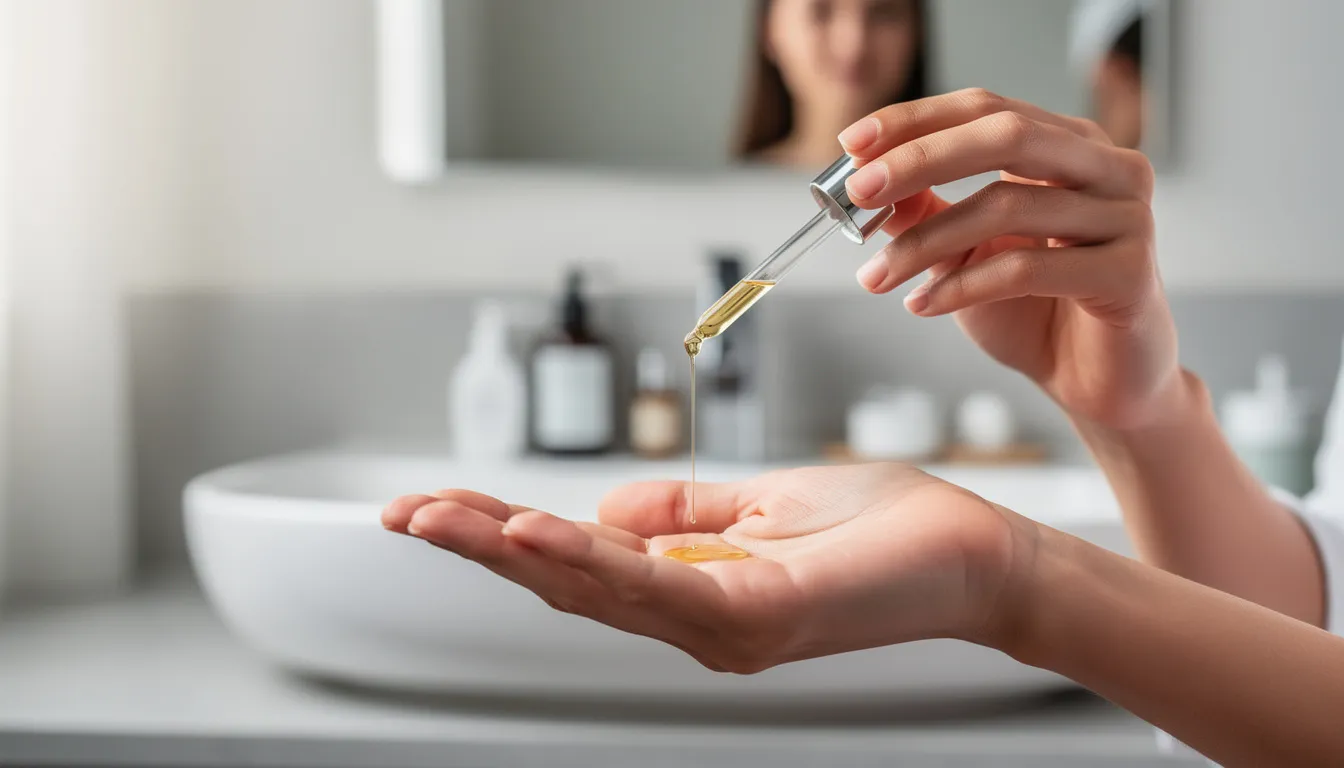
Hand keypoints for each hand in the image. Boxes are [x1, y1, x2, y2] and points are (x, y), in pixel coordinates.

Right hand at [381, 464, 1028, 673]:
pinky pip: (659, 588)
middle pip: (566, 582)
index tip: (433, 506)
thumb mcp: (761, 501)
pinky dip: (590, 557)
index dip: (501, 538)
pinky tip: (533, 529)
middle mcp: (696, 621)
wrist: (976, 552)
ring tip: (441, 518)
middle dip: (479, 548)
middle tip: (403, 514)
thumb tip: (605, 506)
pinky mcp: (759, 617)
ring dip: (510, 551)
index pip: (578, 563)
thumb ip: (682, 510)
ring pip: (595, 588)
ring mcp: (723, 628)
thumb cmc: (882, 528)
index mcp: (692, 589)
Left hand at [839, 88, 1182, 429]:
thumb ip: (926, 210)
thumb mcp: (965, 251)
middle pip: (1006, 136)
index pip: (986, 108)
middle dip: (921, 159)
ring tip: (877, 276)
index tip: (852, 143)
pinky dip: (963, 286)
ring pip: (1008, 206)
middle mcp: (1107, 167)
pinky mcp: (1130, 272)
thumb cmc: (1034, 310)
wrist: (1094, 381)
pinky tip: (923, 305)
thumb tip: (867, 178)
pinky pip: (1027, 270)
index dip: (916, 121)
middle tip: (858, 191)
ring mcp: (1127, 216)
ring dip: (926, 243)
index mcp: (1069, 144)